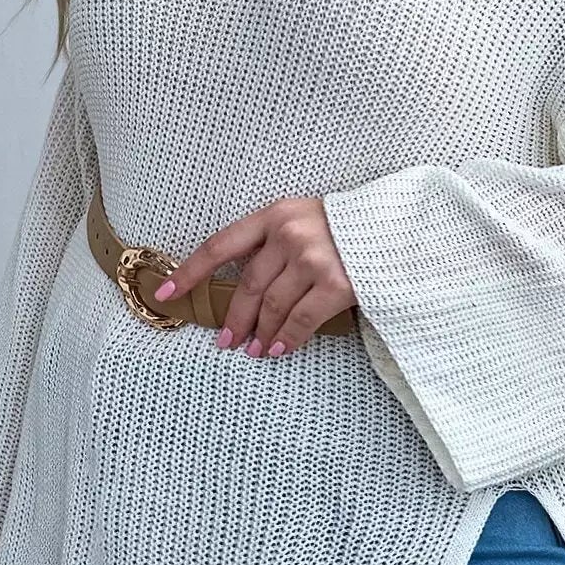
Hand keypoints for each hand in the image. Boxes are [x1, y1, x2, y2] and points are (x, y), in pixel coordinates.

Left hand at [153, 195, 356, 359]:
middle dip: (234, 318)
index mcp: (276, 214)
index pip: (219, 246)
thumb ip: (275, 244)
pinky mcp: (337, 284)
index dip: (189, 273)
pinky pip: (301, 321)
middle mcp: (290, 235)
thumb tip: (243, 288)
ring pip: (272, 308)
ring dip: (258, 334)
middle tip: (224, 341)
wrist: (399, 226)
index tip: (165, 294)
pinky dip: (286, 340)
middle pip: (248, 286)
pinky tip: (277, 351)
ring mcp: (314, 259)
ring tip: (252, 350)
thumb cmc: (349, 227)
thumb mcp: (306, 219)